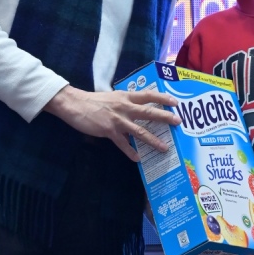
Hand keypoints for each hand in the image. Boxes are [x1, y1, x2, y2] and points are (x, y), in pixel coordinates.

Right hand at [45, 86, 178, 160]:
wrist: (74, 104)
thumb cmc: (93, 101)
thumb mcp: (113, 97)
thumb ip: (125, 103)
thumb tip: (137, 110)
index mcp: (126, 96)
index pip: (148, 95)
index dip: (162, 98)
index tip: (176, 102)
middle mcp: (125, 107)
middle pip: (148, 112)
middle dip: (165, 117)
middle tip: (178, 122)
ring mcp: (117, 120)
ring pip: (139, 131)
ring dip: (153, 140)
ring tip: (164, 148)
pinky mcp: (108, 131)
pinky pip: (122, 144)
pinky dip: (130, 152)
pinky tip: (138, 159)